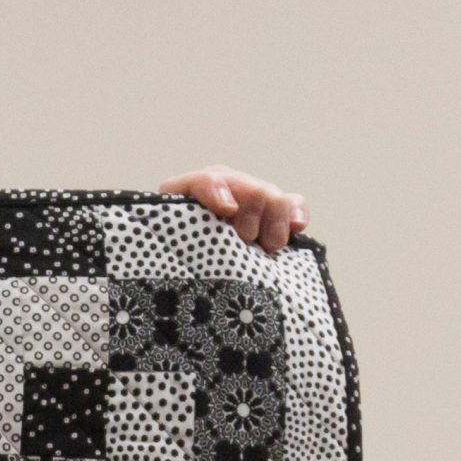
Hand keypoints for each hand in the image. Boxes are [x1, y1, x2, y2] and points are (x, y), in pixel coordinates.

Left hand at [159, 164, 307, 253]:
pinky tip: (296, 227)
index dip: (218, 190)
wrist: (187, 279)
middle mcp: (222, 191)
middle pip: (247, 189)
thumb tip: (195, 230)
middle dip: (248, 218)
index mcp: (189, 195)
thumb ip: (170, 233)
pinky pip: (292, 204)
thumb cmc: (171, 262)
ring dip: (273, 221)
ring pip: (270, 196)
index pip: (205, 182)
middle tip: (242, 241)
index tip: (227, 211)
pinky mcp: (274, 214)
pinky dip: (296, 213)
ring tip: (267, 246)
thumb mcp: (164, 248)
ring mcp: (249, 201)